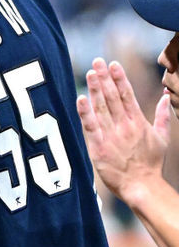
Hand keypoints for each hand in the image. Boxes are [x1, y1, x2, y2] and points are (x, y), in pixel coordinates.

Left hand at [79, 57, 168, 202]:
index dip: (119, 78)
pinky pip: (90, 127)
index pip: (127, 95)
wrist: (142, 186)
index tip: (113, 64)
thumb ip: (162, 116)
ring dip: (95, 89)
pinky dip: (85, 113)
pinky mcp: (99, 147)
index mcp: (138, 122)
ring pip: (101, 108)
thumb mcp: (162, 138)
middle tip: (97, 61)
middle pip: (113, 97)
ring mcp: (111, 136)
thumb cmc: (150, 164)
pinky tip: (80, 99)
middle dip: (104, 78)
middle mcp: (124, 126)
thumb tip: (165, 96)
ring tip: (90, 73)